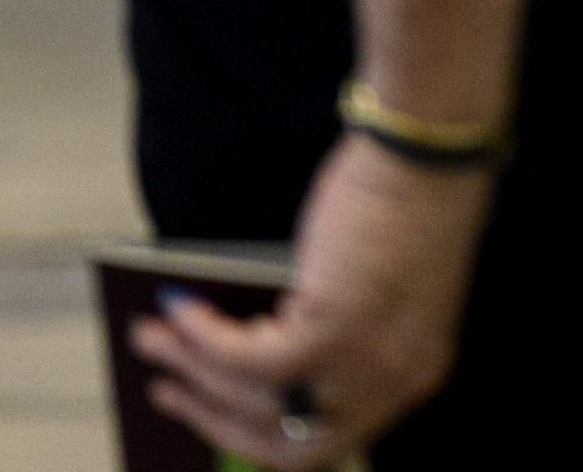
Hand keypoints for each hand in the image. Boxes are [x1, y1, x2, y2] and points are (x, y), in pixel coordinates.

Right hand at [133, 136, 492, 464]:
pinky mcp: (333, 333)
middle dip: (214, 421)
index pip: (328, 443)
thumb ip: (326, 332)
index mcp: (413, 375)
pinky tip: (176, 309)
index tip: (214, 423)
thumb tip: (237, 355)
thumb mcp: (374, 288)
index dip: (262, 438)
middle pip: (287, 444)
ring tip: (149, 339)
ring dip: (190, 371)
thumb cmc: (402, 197)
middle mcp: (395, 384)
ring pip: (254, 399)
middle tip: (165, 391)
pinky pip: (243, 359)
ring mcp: (365, 366)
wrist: (433, 140)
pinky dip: (201, 338)